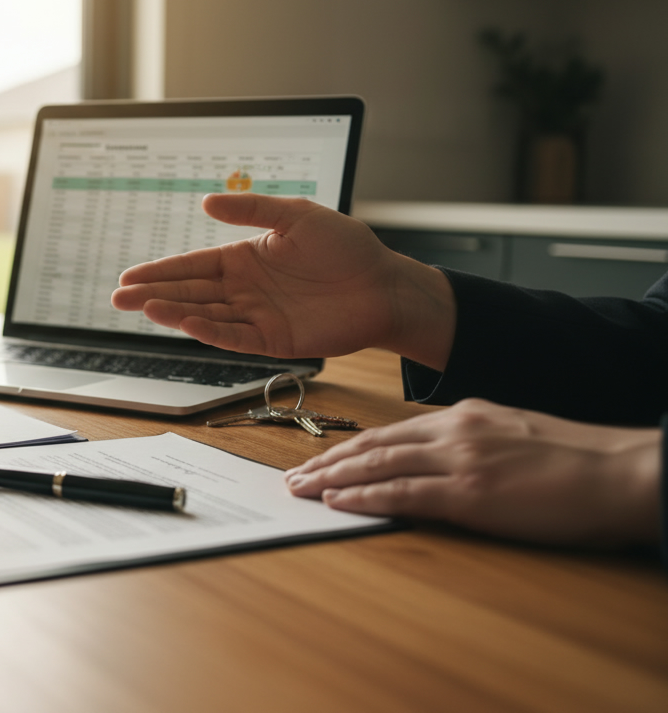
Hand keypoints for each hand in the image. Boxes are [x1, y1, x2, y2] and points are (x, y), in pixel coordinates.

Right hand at [111, 193, 456, 368]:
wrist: (385, 286)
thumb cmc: (346, 247)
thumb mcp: (296, 215)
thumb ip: (251, 209)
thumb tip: (206, 203)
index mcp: (244, 259)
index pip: (192, 266)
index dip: (160, 271)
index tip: (129, 276)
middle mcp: (244, 290)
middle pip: (188, 292)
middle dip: (152, 294)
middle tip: (117, 298)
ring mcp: (255, 316)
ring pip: (204, 315)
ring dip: (172, 312)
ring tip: (142, 307)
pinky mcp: (272, 340)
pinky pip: (232, 337)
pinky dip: (207, 331)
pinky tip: (183, 323)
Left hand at [285, 399, 661, 546]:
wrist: (623, 473)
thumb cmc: (581, 463)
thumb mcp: (518, 437)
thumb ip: (476, 444)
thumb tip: (446, 463)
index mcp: (468, 415)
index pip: (393, 431)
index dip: (351, 445)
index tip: (323, 458)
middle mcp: (457, 430)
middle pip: (373, 443)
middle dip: (327, 461)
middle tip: (293, 476)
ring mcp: (462, 459)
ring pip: (378, 464)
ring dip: (332, 478)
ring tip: (299, 489)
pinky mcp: (471, 492)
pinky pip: (403, 492)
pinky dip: (364, 496)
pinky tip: (336, 500)